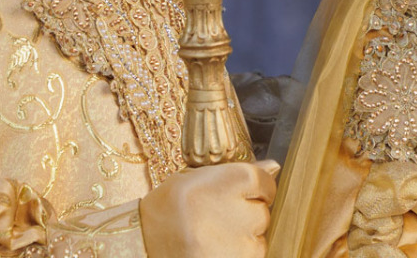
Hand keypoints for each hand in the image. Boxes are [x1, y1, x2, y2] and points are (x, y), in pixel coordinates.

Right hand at [140, 160, 278, 257]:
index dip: (254, 190)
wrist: (142, 246)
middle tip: (215, 219)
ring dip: (242, 239)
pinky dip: (236, 254)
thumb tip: (273, 167)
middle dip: (245, 215)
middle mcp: (238, 211)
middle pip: (262, 212)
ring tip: (211, 237)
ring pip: (258, 239)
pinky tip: (212, 251)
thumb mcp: (194, 178)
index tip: (239, 195)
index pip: (266, 183)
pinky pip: (250, 256)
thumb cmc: (167, 211)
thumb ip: (235, 172)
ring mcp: (239, 245)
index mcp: (229, 181)